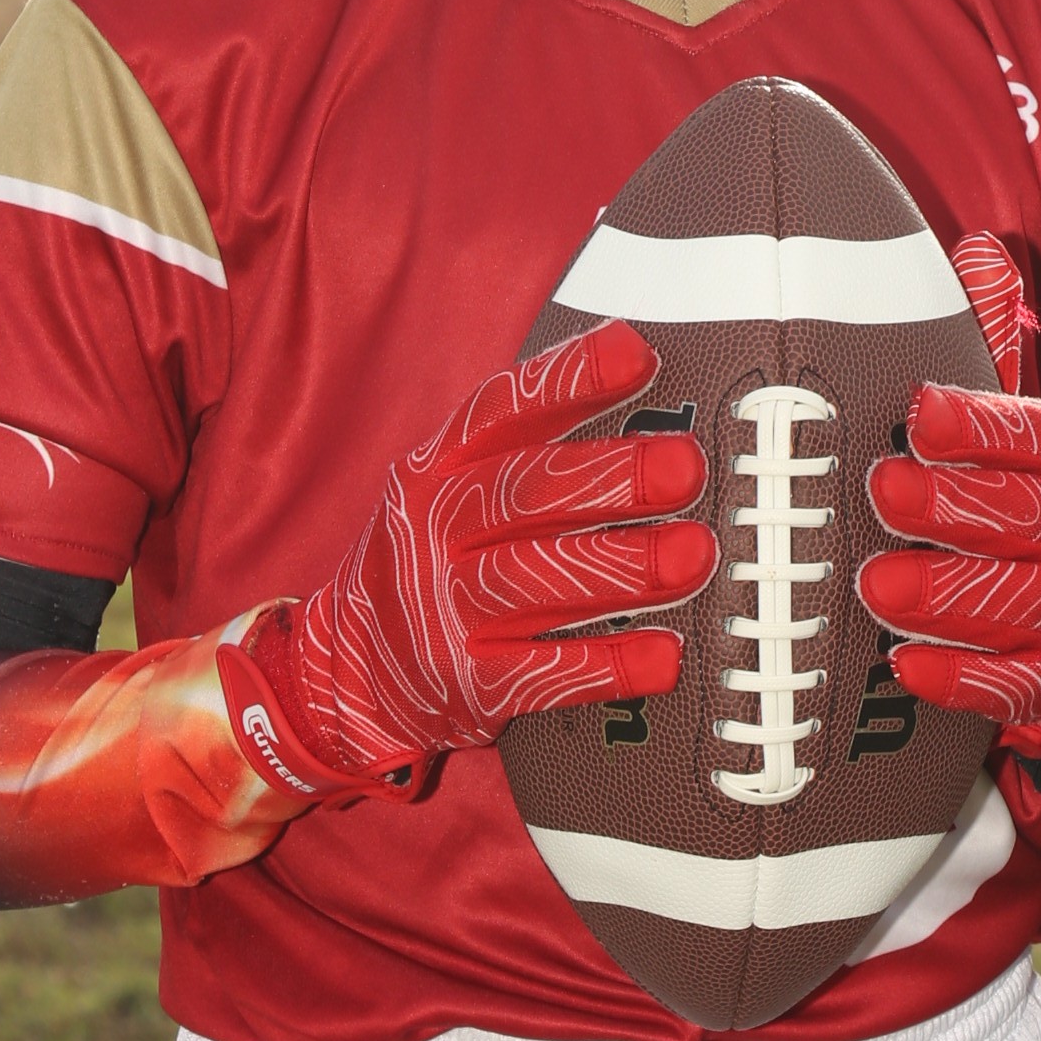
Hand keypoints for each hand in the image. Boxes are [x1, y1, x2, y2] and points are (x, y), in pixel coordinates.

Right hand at [228, 322, 716, 794]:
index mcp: (437, 469)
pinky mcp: (467, 685)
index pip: (502, 409)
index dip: (570, 378)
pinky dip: (608, 666)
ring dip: (622, 566)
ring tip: (695, 553)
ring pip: (537, 580)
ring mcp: (445, 610)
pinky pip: (544, 675)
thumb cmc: (430, 563)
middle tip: (685, 466)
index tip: (638, 355)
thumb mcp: (450, 491)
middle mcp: (433, 531)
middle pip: (524, 493)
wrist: (345, 675)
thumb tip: (646, 403)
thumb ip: (529, 449)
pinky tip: (664, 655)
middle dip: (611, 477)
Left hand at [858, 266, 1040, 752]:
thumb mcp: (1019, 435)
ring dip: (948, 596)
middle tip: (883, 491)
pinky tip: (907, 669)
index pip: (1038, 437)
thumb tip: (980, 247)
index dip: (982, 423)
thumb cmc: (1024, 516)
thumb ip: (993, 353)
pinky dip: (961, 680)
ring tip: (880, 585)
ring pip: (1019, 603)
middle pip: (1026, 518)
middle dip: (953, 505)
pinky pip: (1011, 687)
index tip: (920, 410)